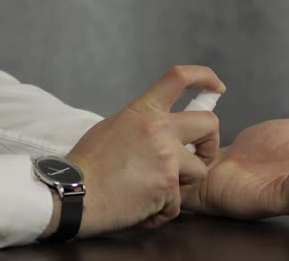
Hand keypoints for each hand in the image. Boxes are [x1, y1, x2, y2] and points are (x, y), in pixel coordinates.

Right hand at [41, 66, 225, 238]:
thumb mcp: (114, 127)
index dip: (205, 77)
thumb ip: (143, 124)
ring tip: (154, 192)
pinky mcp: (167, 186)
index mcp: (143, 110)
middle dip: (211, 144)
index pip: (179, 77)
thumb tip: (163, 128)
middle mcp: (159, 128)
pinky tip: (141, 208)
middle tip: (199, 157)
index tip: (216, 88)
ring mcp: (166, 157)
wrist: (71, 193)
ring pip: (200, 170)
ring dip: (182, 185)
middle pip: (210, 124)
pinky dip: (162, 211)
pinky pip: (178, 203)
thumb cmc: (87, 164)